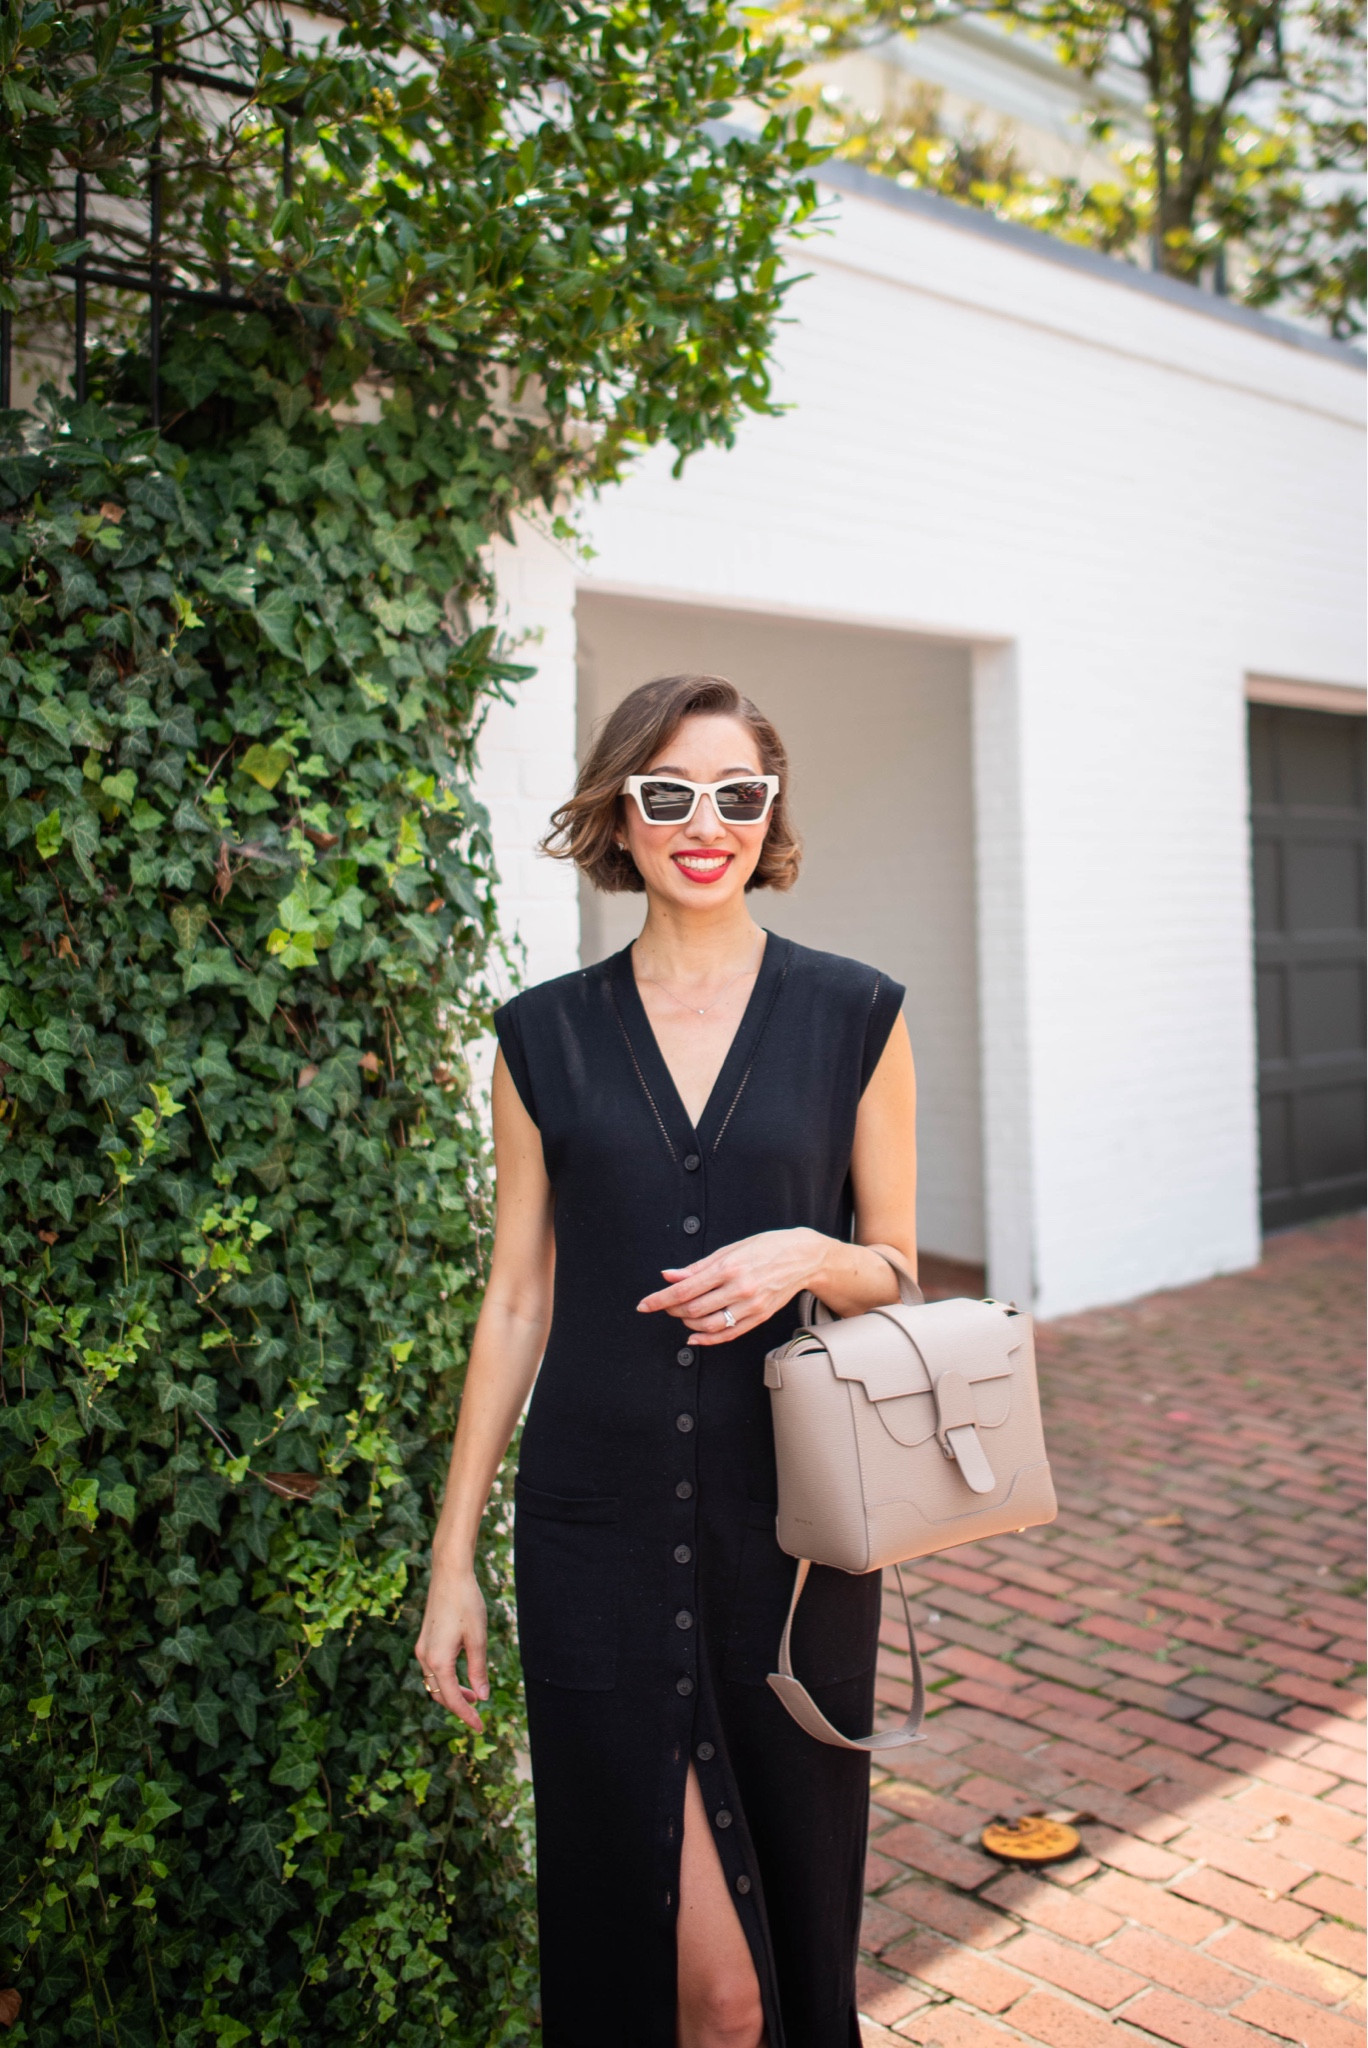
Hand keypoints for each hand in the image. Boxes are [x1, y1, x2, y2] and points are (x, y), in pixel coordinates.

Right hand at [414, 1560, 489, 1731]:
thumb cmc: (466, 1603)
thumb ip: (478, 1670)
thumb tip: (482, 1696)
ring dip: (452, 1692)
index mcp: (438, 1660)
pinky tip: (462, 1675)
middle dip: (458, 1706)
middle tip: (478, 1715)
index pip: (451, 1698)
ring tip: (474, 1697)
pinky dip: (446, 1679)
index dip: (466, 1715)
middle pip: (439, 1694)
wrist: (449, 1574)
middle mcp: (424, 1657)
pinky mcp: (425, 1640)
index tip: (480, 1727)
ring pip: (435, 1683)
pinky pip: (433, 1670)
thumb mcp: (477, 1639)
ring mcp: (422, 1649)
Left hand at [636, 1228, 822, 1344]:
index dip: (660, 1300)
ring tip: (681, 1315)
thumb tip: (669, 1275)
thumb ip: (697, 1266)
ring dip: (688, 1324)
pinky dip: (707, 1340)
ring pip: (708, 1325)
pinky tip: (694, 1337)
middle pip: (693, 1309)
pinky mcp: (759, 1317)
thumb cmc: (766, 1247)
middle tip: (664, 1305)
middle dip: (672, 1310)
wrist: (803, 1257)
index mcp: (729, 1268)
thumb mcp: (730, 1249)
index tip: (644, 1305)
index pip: (685, 1289)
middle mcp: (739, 1288)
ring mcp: (751, 1306)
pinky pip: (728, 1334)